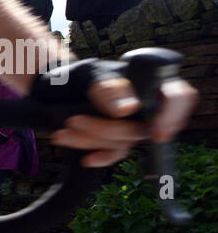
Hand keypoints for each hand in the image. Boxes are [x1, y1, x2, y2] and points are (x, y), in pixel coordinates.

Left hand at [51, 75, 196, 167]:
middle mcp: (146, 105)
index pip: (179, 96)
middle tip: (73, 120)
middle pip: (144, 127)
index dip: (173, 115)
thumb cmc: (76, 75)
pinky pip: (117, 154)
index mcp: (149, 81)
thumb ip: (108, 88)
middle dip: (106, 129)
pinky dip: (100, 157)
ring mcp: (133, 124)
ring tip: (64, 129)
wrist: (54, 90)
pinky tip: (87, 158)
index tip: (156, 132)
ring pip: (126, 142)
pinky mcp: (118, 140)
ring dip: (92, 139)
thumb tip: (130, 109)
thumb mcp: (88, 74)